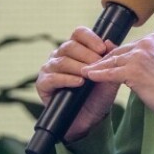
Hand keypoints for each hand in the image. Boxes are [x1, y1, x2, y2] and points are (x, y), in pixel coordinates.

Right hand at [36, 26, 122, 140]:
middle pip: (69, 46)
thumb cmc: (97, 95)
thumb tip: (110, 43)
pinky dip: (67, 79)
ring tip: (89, 75)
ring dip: (78, 67)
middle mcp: (59, 56)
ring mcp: (49, 69)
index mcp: (74, 49)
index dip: (90, 38)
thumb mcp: (109, 77)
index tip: (102, 48)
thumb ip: (111, 61)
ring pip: (61, 61)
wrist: (89, 119)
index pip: (78, 34)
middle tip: (98, 65)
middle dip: (86, 55)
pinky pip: (52, 78)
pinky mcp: (43, 84)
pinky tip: (79, 83)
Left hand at [82, 19, 153, 124]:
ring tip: (86, 71)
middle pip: (118, 53)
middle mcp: (146, 44)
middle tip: (91, 66)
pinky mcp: (133, 73)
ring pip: (112, 63)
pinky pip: (110, 74)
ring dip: (97, 67)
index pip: (129, 47)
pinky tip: (89, 76)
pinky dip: (98, 75)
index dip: (118, 55)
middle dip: (104, 61)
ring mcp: (138, 58)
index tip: (107, 60)